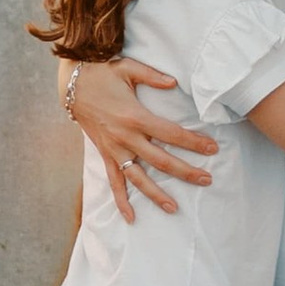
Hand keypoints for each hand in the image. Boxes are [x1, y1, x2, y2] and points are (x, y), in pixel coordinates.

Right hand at [64, 57, 217, 221]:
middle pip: (161, 160)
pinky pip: (114, 181)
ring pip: (138, 177)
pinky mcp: (105, 154)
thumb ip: (152, 76)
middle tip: (207, 180)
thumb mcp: (128, 68)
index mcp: (135, 116)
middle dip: (186, 171)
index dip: (193, 142)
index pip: (171, 134)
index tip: (212, 148)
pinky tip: (131, 217)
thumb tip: (174, 82)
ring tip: (173, 208)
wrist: (72, 84)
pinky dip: (121, 200)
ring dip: (156, 194)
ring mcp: (114, 149)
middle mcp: (126, 137)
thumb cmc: (102, 73)